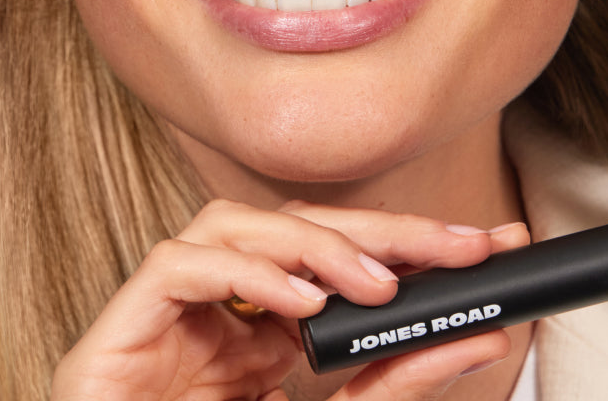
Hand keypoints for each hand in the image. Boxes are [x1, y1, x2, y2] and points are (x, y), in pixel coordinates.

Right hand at [50, 198, 528, 400]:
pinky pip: (178, 265)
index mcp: (261, 326)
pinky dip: (246, 273)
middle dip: (382, 230)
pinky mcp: (121, 324)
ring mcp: (167, 309)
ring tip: (377, 285)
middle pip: (294, 226)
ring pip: (234, 224)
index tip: (486, 246)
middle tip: (458, 245)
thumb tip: (480, 337)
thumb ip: (393, 382)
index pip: (337, 254)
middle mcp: (216, 303)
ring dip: (313, 243)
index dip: (410, 241)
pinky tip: (299, 303)